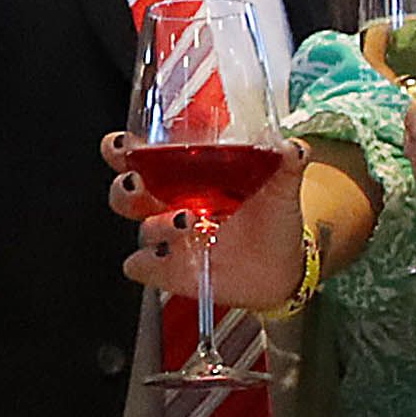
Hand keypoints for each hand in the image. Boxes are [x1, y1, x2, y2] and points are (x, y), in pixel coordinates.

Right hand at [107, 131, 310, 310]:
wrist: (283, 265)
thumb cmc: (271, 218)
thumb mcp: (280, 185)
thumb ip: (286, 162)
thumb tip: (294, 147)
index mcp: (184, 176)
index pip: (139, 156)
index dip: (120, 149)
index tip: (122, 144)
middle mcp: (169, 206)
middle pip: (124, 193)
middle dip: (124, 188)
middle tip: (138, 182)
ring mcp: (169, 241)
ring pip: (140, 230)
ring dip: (157, 224)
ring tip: (187, 221)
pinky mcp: (170, 272)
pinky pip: (142, 267)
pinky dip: (150, 263)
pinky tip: (172, 258)